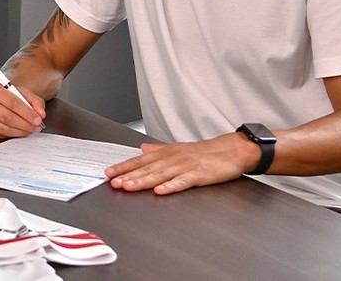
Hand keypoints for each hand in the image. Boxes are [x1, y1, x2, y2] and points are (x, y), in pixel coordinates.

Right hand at [0, 81, 45, 137]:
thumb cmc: (6, 96)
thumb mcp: (21, 93)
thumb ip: (34, 101)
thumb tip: (40, 113)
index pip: (13, 103)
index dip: (27, 113)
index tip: (37, 119)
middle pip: (7, 118)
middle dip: (25, 124)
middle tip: (35, 127)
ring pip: (3, 129)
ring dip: (19, 131)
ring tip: (29, 129)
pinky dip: (10, 135)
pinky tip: (17, 131)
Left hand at [105, 133, 257, 194]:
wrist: (231, 150)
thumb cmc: (205, 152)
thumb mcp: (178, 149)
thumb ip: (159, 150)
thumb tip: (142, 149)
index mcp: (167, 153)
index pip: (141, 160)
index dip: (124, 167)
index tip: (109, 173)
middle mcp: (173, 158)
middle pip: (147, 168)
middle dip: (128, 175)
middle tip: (113, 182)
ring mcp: (186, 166)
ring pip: (161, 174)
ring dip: (143, 181)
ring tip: (129, 186)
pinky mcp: (199, 175)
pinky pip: (183, 181)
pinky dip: (171, 186)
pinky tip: (160, 191)